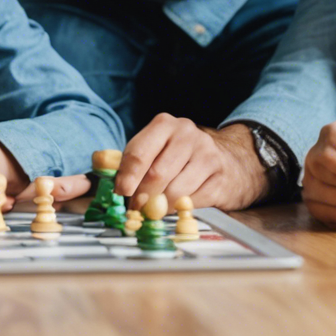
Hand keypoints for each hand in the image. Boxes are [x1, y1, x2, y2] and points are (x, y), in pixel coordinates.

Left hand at [115, 116, 265, 210]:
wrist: (232, 160)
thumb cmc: (182, 156)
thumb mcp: (156, 148)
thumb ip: (131, 160)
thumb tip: (103, 171)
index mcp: (164, 125)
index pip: (138, 153)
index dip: (126, 177)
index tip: (120, 194)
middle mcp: (187, 135)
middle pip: (156, 174)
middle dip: (142, 197)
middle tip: (136, 209)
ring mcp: (207, 155)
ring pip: (175, 190)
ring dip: (161, 207)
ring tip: (154, 211)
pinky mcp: (221, 178)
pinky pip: (193, 201)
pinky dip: (180, 209)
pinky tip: (176, 207)